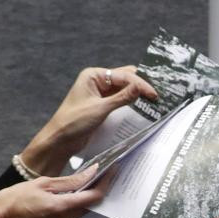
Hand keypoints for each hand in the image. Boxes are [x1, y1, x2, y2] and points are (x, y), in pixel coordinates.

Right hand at [0, 174, 106, 217]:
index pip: (94, 196)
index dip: (106, 182)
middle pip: (90, 205)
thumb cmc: (14, 200)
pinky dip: (72, 205)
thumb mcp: (42, 183)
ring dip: (83, 197)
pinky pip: (70, 217)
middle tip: (102, 172)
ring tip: (84, 180)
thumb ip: (69, 181)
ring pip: (80, 211)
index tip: (112, 170)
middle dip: (96, 188)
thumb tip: (90, 173)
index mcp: (62, 208)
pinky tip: (67, 195)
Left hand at [22, 65, 159, 171]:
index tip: (154, 94)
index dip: (140, 84)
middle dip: (141, 85)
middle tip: (159, 93)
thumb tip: (140, 87)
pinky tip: (143, 108)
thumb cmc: (73, 122)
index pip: (123, 76)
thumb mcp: (100, 109)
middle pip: (125, 79)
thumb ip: (122, 98)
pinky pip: (120, 101)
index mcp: (94, 76)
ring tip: (155, 101)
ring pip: (124, 90)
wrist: (59, 141)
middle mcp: (97, 82)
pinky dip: (131, 104)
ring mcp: (100, 94)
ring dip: (137, 95)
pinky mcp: (102, 107)